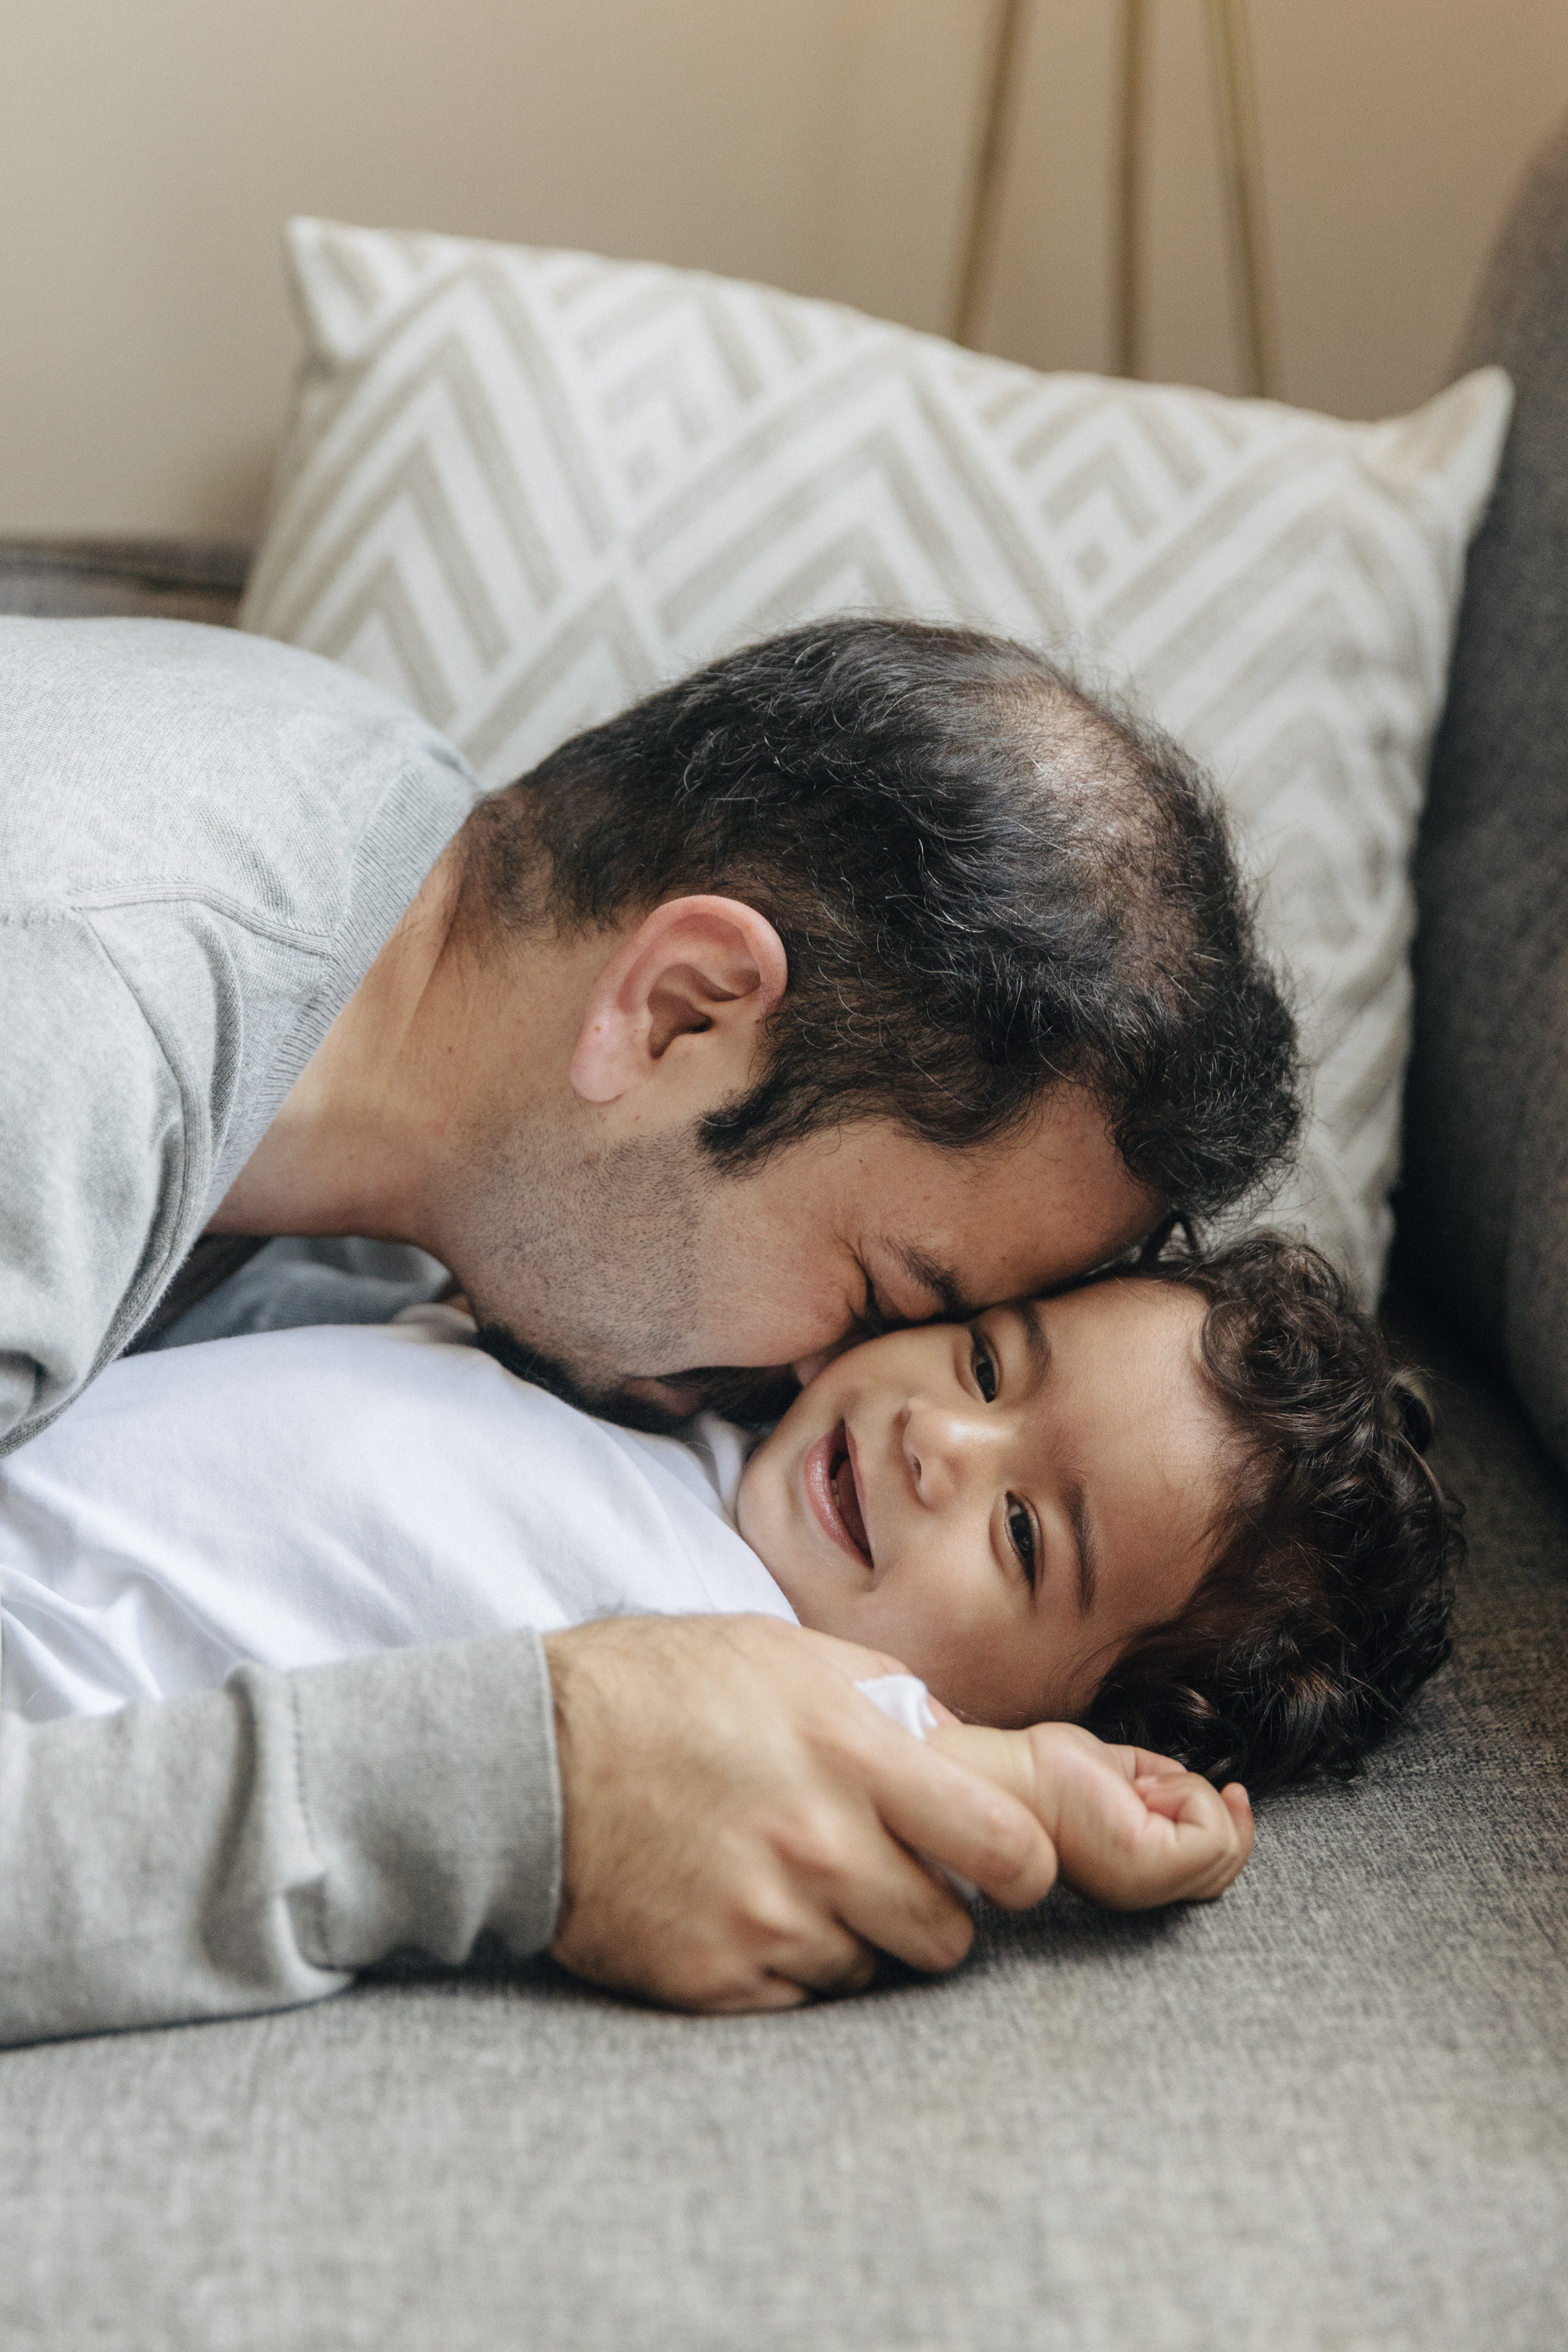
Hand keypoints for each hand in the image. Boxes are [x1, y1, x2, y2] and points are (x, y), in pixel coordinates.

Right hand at [541, 1615, 1058, 2011]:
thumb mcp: (788, 1654)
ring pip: (873, 1970)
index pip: (1010, 1847)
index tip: (1004, 1861)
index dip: (1023, 1865)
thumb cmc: (660, 1689)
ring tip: (790, 1876)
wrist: (525, 1757)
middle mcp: (822, 1844)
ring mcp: (769, 1920)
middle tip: (880, 1869)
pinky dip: (785, 1968)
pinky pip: (801, 2002)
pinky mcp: (717, 1982)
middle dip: (932, 1907)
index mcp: (855, 1751)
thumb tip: (973, 1750)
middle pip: (950, 1934)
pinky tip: (739, 1907)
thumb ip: (894, 1702)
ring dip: (852, 1936)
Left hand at [928, 1721, 1253, 1909]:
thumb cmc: (1056, 1772)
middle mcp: (1145, 1895)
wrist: (1012, 1773)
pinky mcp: (1144, 1868)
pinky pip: (1208, 1833)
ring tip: (1142, 1788)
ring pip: (1223, 1844)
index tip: (1232, 1792)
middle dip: (1216, 1811)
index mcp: (1140, 1880)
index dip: (1231, 1829)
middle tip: (1169, 1786)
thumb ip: (1173, 1794)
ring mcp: (1146, 1888)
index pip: (1215, 1872)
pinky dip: (1189, 1795)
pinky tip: (1143, 1789)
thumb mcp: (1133, 1781)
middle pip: (1227, 1866)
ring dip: (1194, 1796)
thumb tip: (1217, 1792)